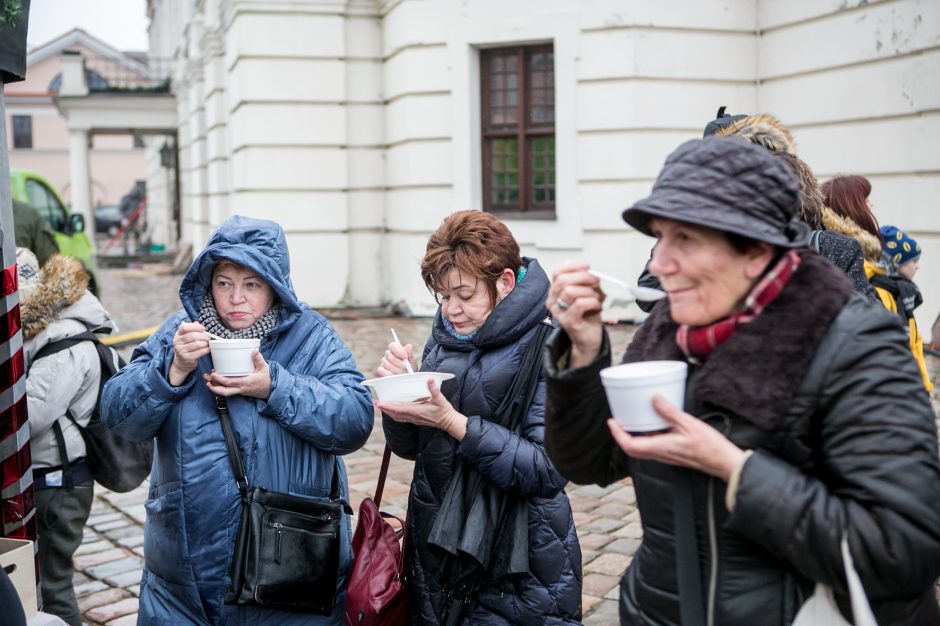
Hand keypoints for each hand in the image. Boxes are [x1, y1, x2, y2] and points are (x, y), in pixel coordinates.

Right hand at [169, 322, 211, 385]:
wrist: (182, 362)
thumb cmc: (187, 347)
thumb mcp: (186, 337)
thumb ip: (192, 330)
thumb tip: (198, 323)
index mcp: (178, 334)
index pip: (184, 327)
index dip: (195, 327)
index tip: (203, 329)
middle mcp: (177, 342)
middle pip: (193, 336)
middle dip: (203, 336)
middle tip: (208, 338)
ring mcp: (181, 350)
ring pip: (197, 344)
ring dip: (205, 343)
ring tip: (207, 343)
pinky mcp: (186, 358)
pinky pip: (199, 352)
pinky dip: (206, 350)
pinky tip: (207, 349)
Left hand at [205, 351, 271, 399]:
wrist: (272, 389)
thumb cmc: (268, 378)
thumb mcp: (264, 368)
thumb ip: (258, 359)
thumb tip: (253, 350)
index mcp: (247, 382)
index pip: (231, 383)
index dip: (221, 379)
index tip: (214, 374)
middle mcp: (242, 388)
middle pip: (226, 391)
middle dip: (215, 388)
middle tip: (207, 381)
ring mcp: (241, 391)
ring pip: (227, 393)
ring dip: (217, 389)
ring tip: (209, 383)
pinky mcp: (241, 391)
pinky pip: (230, 391)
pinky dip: (223, 388)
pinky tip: (219, 383)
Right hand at [376, 341, 416, 376]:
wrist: (408, 378)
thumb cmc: (409, 368)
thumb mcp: (411, 361)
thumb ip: (409, 354)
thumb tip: (409, 346)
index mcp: (395, 349)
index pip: (393, 345)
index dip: (398, 351)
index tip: (405, 357)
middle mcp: (388, 354)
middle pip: (390, 356)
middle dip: (400, 363)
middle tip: (406, 368)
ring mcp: (383, 362)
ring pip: (387, 364)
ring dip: (397, 370)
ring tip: (404, 373)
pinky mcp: (381, 370)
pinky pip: (382, 371)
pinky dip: (390, 374)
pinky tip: (396, 376)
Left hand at [377, 379, 467, 439]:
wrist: (449, 422)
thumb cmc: (444, 411)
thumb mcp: (440, 399)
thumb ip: (434, 389)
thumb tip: (429, 379)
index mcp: (417, 411)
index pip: (399, 409)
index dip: (389, 406)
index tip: (380, 403)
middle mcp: (413, 417)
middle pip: (395, 414)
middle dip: (385, 409)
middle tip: (376, 403)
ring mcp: (414, 419)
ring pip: (397, 417)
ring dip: (389, 412)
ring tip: (382, 406)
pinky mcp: (416, 420)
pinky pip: (402, 418)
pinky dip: (395, 415)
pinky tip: (393, 411)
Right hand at [547, 261, 604, 367]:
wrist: (588, 338)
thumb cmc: (587, 314)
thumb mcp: (586, 293)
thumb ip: (586, 282)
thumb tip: (591, 272)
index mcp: (556, 291)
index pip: (557, 273)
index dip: (572, 266)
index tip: (587, 266)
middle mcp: (553, 301)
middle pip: (562, 281)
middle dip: (583, 277)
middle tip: (596, 281)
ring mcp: (559, 312)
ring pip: (570, 291)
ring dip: (588, 291)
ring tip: (595, 298)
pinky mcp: (568, 322)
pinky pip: (579, 304)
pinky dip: (592, 302)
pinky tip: (596, 306)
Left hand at [605, 394, 746, 480]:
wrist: (723, 463)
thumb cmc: (709, 446)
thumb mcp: (689, 423)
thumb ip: (670, 412)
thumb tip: (654, 398)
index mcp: (661, 447)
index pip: (630, 445)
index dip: (617, 434)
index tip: (612, 421)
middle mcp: (660, 454)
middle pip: (632, 449)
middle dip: (621, 436)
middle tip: (618, 421)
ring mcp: (666, 456)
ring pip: (642, 449)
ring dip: (633, 437)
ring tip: (631, 420)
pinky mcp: (672, 454)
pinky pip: (653, 447)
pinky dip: (646, 437)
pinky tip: (653, 424)